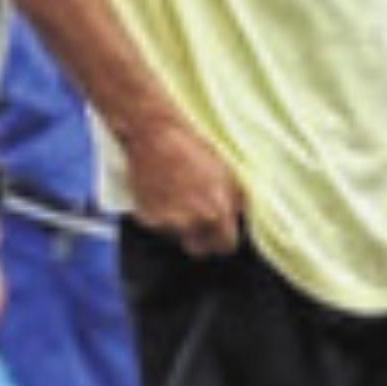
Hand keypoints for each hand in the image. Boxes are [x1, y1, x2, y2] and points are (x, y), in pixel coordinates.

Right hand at [121, 103, 245, 255]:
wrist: (155, 136)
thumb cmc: (193, 149)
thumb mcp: (229, 172)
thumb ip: (236, 203)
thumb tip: (239, 219)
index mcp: (216, 213)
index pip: (226, 247)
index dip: (225, 239)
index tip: (222, 233)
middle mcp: (192, 222)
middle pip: (200, 249)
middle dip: (202, 238)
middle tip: (200, 218)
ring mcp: (167, 222)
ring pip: (178, 237)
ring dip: (180, 225)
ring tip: (179, 196)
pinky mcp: (147, 218)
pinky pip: (159, 226)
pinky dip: (162, 216)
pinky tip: (164, 194)